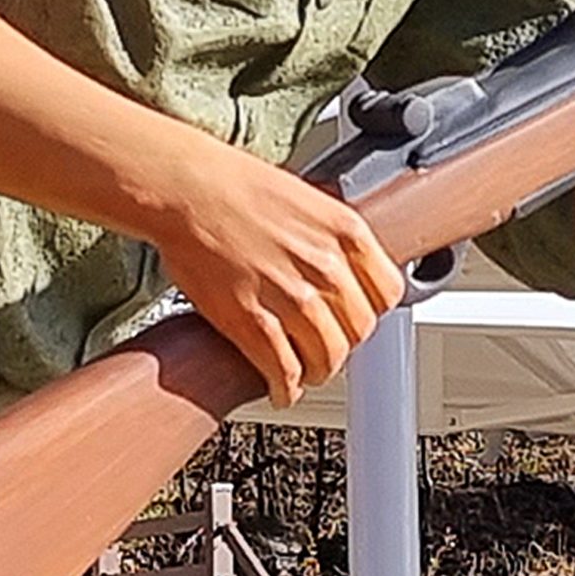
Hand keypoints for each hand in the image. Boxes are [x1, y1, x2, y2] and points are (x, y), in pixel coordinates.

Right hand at [142, 134, 405, 401]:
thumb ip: (333, 235)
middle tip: (327, 345)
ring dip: (317, 371)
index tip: (358, 317)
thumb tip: (346, 262)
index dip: (372, 310)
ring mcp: (291, 298)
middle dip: (344, 344)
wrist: (186, 190)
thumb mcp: (308, 198)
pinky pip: (284, 371)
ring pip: (327, 358)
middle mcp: (326, 267)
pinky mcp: (252, 322)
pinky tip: (281, 389)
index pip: (388, 293)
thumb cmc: (234, 186)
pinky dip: (285, 389)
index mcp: (346, 232)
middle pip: (359, 331)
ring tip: (305, 371)